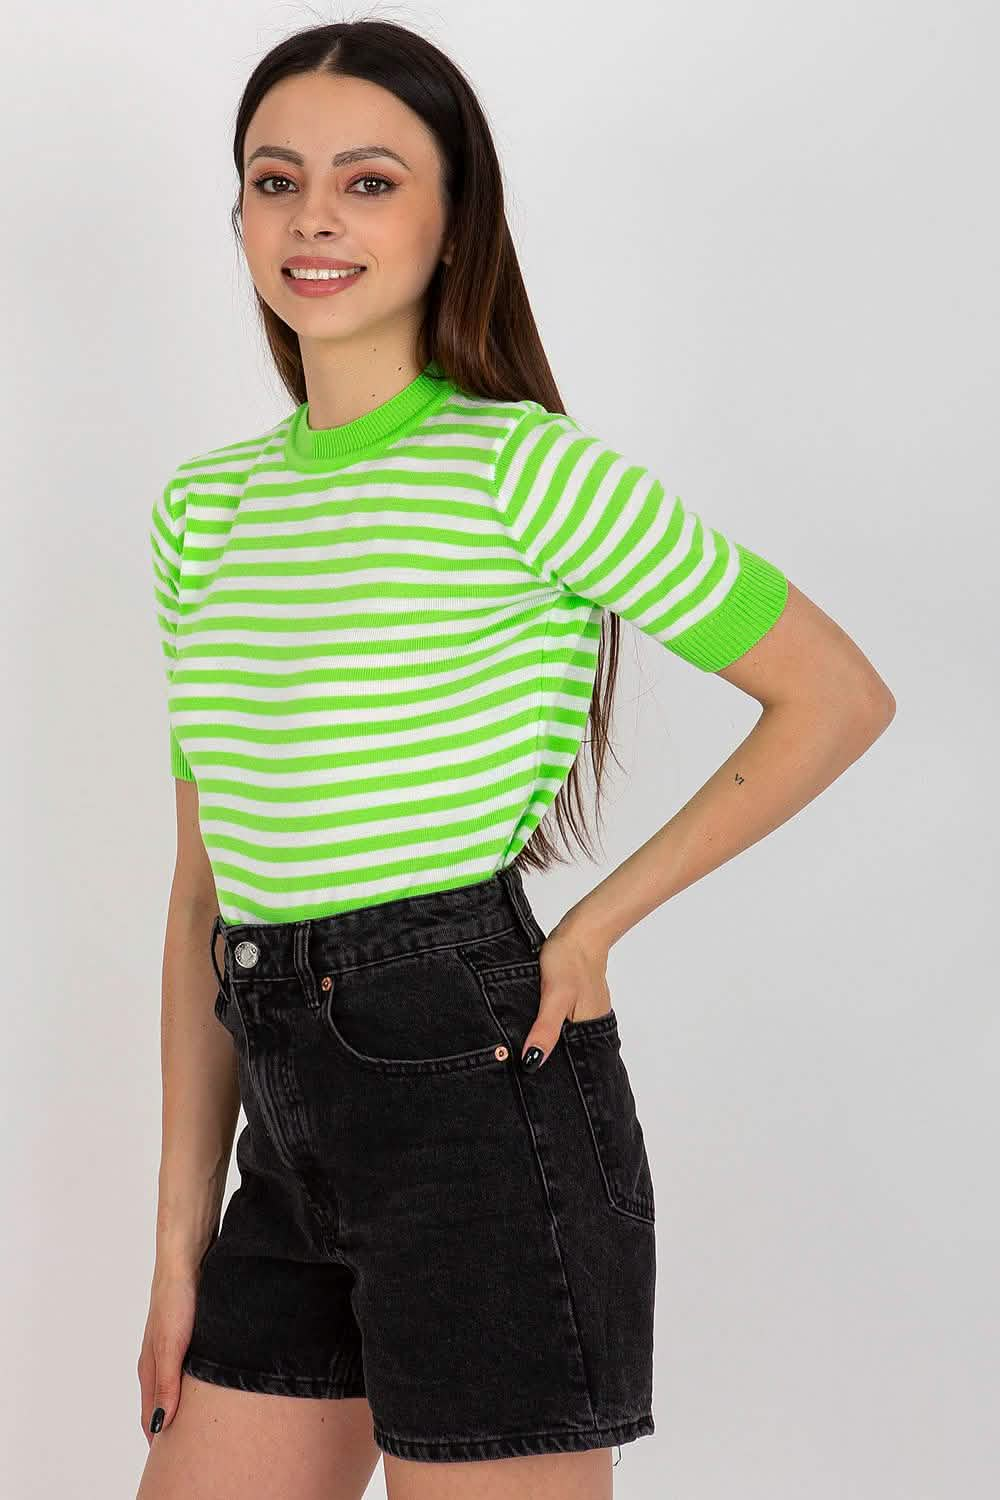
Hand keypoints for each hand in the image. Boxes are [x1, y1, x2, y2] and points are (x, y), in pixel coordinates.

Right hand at [137, 1263, 198, 1444]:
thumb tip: (161, 1427)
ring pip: (177, 1388)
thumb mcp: (171, 1346)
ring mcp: (173, 1347)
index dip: (158, 1441)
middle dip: (171, 1430)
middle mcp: (159, 1361)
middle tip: (186, 1452)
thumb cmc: (176, 1300)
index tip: (170, 1463)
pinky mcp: (190, 1334)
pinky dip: (196, 1386)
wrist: (187, 1257)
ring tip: (200, 1428)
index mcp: (149, 1368)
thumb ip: (166, 1385)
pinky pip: (190, 1370)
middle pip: (162, 1406)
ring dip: (184, 1408)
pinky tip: (210, 1389)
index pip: (150, 1417)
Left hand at [519, 920, 612, 1070]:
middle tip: (517, 1065)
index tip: (527, 1077)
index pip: (572, 1063)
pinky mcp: (576, 1001)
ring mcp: (585, 1012)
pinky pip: (562, 1022)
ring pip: (564, 1036)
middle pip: (568, 1051)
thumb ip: (546, 1030)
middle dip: (547, 1059)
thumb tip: (532, 1062)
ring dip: (547, 1042)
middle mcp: (592, 1025)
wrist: (580, 931)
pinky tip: (533, 1026)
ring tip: (522, 1051)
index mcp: (590, 1029)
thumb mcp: (554, 997)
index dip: (552, 1072)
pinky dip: (549, 1026)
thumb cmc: (569, 961)